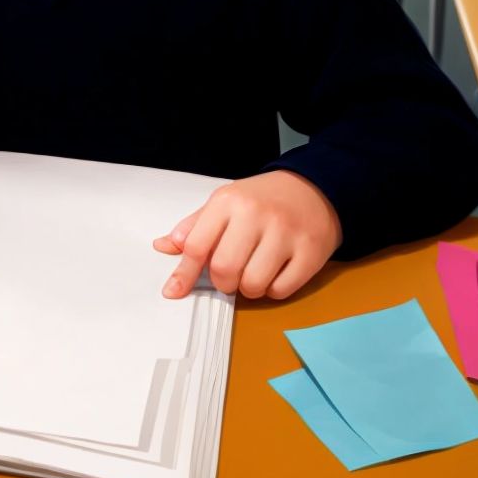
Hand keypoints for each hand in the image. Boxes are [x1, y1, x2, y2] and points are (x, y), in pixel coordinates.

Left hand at [153, 170, 340, 301]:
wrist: (315, 186)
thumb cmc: (263, 199)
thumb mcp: (226, 202)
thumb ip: (195, 226)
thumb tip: (163, 246)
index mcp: (229, 201)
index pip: (196, 245)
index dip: (184, 273)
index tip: (175, 290)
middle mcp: (256, 214)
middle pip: (224, 270)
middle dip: (223, 282)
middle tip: (230, 274)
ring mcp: (285, 233)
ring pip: (253, 285)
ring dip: (249, 288)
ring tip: (255, 271)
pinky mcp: (310, 251)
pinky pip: (281, 290)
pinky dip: (274, 290)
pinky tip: (276, 272)